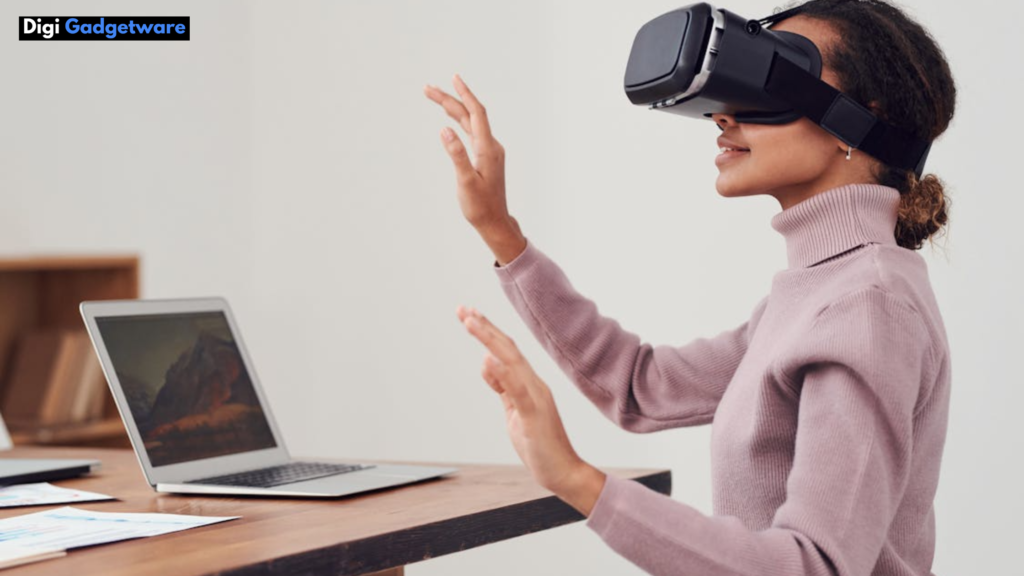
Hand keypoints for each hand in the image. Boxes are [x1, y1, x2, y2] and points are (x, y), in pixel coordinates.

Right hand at [424, 75, 525, 265]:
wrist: (494, 221)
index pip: (476, 113)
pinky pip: (471, 131)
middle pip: (469, 114)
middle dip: (449, 99)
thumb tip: (444, 129)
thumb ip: (456, 154)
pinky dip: (459, 120)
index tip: (453, 78)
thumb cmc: (480, 206)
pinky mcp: (485, 156)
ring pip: (469, 122)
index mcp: (487, 148)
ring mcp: (489, 150)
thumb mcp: (466, 182)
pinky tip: (450, 118)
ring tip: (434, 96)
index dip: (465, 94)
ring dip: (452, 108)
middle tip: (427, 88)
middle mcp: (490, 145)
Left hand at [456, 305, 606, 515]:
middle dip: (484, 327)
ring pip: (510, 361)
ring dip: (489, 339)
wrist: (563, 471)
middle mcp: (534, 384)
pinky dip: (501, 373)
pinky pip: (517, 390)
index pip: (506, 351)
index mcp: (528, 383)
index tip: (469, 315)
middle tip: (463, 309)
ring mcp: (535, 397)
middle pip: (507, 348)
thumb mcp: (514, 412)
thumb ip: (503, 388)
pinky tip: (487, 359)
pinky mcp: (534, 414)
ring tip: (470, 321)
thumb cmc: (540, 444)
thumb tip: (488, 365)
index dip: (488, 331)